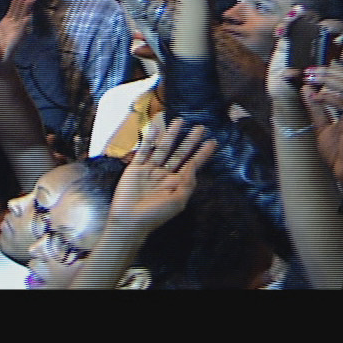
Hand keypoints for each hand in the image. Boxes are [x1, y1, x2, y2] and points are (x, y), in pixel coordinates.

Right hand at [0, 0, 36, 65]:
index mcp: (14, 41)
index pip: (21, 32)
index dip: (24, 24)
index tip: (28, 17)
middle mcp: (16, 32)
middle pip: (22, 18)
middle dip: (26, 9)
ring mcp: (12, 27)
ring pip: (18, 13)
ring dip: (22, 3)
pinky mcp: (7, 23)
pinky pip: (12, 11)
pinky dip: (15, 4)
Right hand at [106, 118, 216, 235]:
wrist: (129, 220)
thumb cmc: (155, 214)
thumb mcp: (177, 202)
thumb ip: (187, 183)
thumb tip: (193, 165)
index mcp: (176, 184)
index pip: (192, 164)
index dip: (202, 153)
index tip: (212, 142)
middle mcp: (165, 174)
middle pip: (179, 153)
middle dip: (190, 141)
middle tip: (200, 128)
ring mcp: (150, 170)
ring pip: (163, 149)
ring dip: (171, 135)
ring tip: (180, 121)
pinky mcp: (135, 168)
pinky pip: (144, 151)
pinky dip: (149, 139)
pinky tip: (155, 128)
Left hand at [301, 64, 342, 195]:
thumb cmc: (342, 155)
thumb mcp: (324, 128)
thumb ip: (317, 110)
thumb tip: (307, 90)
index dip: (335, 73)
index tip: (315, 70)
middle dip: (329, 73)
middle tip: (309, 70)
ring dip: (327, 80)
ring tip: (309, 77)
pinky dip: (328, 96)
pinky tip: (315, 96)